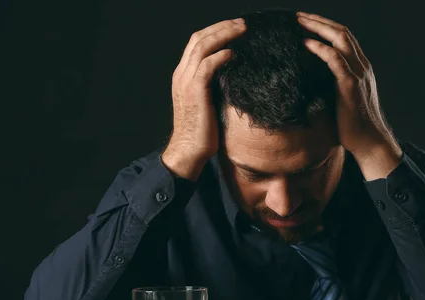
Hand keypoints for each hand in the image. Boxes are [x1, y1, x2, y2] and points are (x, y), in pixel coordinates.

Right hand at [162, 17, 246, 179]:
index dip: (215, 31)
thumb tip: (234, 75)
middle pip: (199, 38)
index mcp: (183, 75)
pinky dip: (220, 56)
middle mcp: (182, 74)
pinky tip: (234, 54)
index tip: (234, 27)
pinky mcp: (195, 92)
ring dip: (224, 35)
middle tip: (242, 24)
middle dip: (222, 27)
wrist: (188, 150)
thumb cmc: (202, 131)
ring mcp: (186, 82)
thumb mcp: (207, 102)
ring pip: (203, 47)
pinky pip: (207, 66)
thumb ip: (214, 86)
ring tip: (241, 30)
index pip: (197, 42)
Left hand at [297, 12, 402, 175]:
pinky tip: (307, 44)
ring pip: (340, 40)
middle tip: (298, 16)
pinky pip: (336, 61)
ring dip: (318, 28)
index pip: (344, 37)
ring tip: (299, 23)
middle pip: (342, 32)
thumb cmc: (354, 124)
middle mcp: (362, 66)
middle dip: (319, 21)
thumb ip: (334, 83)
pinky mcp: (351, 86)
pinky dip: (321, 49)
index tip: (306, 21)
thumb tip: (313, 78)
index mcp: (360, 68)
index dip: (325, 26)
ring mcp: (358, 74)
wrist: (369, 142)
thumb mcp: (343, 98)